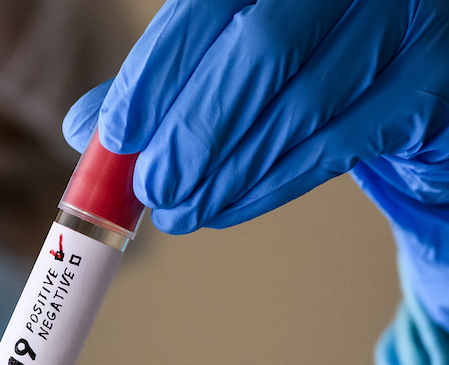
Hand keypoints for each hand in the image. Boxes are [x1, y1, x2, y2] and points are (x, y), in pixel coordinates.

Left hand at [63, 0, 448, 233]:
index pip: (208, 2)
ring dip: (228, 170)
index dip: (158, 68)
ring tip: (181, 210)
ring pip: (302, 104)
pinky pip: (344, 144)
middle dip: (194, 128)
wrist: (412, 78)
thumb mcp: (233, 56)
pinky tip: (228, 206)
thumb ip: (168, 82)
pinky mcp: (435, 83)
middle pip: (261, 48)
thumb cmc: (310, 60)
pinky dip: (273, 183)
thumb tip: (84, 128)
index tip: (117, 132)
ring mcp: (408, 20)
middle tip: (152, 186)